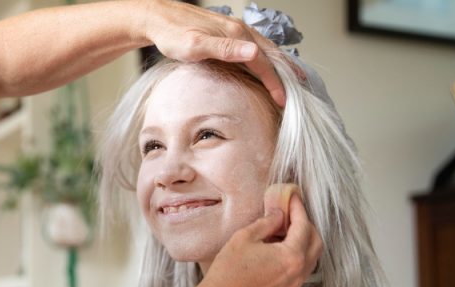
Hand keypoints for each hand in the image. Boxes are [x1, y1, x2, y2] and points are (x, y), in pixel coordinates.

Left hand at [139, 0, 286, 106]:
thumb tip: (254, 52)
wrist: (158, 18)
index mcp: (237, 35)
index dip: (275, 83)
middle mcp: (240, 31)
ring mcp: (234, 30)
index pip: (264, 63)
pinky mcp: (227, 33)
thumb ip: (225, 49)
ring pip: (264, 49)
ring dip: (278, 65)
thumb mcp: (196, 45)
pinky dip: (264, 58)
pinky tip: (263, 64)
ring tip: (290, 79)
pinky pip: (253, 47)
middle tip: (297, 93)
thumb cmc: (173, 35)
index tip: (283, 101)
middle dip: (285, 74)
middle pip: (270, 55)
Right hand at [198, 186, 322, 286]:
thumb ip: (267, 223)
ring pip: (312, 256)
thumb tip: (279, 214)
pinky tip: (280, 246)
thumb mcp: (245, 237)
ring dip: (304, 239)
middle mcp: (299, 271)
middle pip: (316, 241)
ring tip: (285, 228)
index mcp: (292, 256)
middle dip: (306, 224)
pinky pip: (302, 267)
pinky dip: (298, 253)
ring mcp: (295, 283)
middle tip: (291, 212)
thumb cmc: (230, 270)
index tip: (292, 197)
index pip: (303, 226)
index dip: (298, 208)